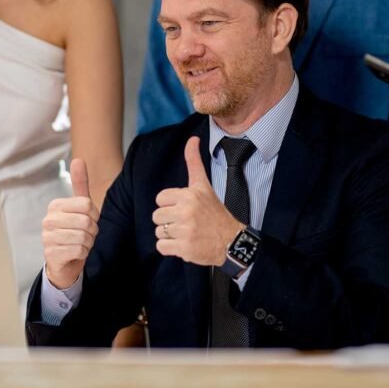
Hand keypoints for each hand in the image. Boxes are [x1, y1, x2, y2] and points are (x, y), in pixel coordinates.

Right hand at [42, 158, 99, 288]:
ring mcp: (47, 237)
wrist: (64, 261)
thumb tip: (78, 159)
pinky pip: (79, 251)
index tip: (89, 220)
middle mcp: (48, 220)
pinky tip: (75, 253)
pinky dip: (83, 253)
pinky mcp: (51, 254)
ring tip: (80, 243)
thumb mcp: (79, 207)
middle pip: (86, 221)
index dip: (94, 215)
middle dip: (92, 231)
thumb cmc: (73, 231)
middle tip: (86, 234)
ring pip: (83, 237)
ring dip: (88, 243)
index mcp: (55, 205)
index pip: (87, 204)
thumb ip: (80, 184)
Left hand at [151, 137, 243, 266]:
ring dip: (169, 235)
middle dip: (168, 221)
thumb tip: (192, 138)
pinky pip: (161, 247)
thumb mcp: (204, 185)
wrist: (231, 241)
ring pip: (159, 232)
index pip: (160, 199)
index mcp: (189, 194)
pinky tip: (183, 244)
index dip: (169, 205)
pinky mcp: (184, 248)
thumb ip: (194, 162)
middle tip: (185, 223)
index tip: (183, 209)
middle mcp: (186, 211)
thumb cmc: (215, 212)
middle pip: (157, 216)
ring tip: (186, 234)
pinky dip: (169, 249)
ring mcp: (185, 230)